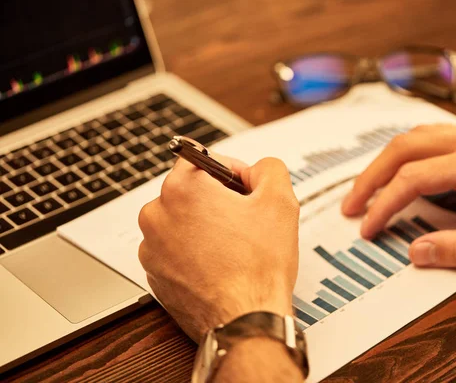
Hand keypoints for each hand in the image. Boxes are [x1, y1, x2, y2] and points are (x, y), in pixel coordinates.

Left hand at [138, 156, 298, 341]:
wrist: (245, 320)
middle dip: (218, 200)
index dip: (232, 172)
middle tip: (246, 222)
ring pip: (182, 221)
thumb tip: (255, 170)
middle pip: (190, 191)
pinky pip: (175, 250)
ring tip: (234, 248)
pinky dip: (194, 252)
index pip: (202, 158)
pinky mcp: (154, 274)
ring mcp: (151, 248)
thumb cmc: (258, 266)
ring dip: (206, 226)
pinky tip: (220, 265)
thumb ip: (269, 168)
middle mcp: (157, 215)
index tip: (246, 191)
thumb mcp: (280, 201)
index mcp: (182, 189)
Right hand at [342, 119, 455, 266]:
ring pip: (414, 135)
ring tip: (368, 190)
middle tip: (351, 205)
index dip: (383, 204)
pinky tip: (401, 170)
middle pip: (403, 147)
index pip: (412, 178)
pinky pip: (432, 135)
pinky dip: (407, 153)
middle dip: (369, 177)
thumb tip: (418, 253)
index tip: (367, 226)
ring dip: (385, 162)